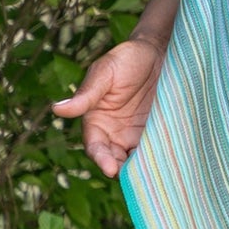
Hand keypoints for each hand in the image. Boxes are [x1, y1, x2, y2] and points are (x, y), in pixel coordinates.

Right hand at [52, 35, 166, 178]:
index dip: (102, 160)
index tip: (111, 169)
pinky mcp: (160, 132)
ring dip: (145, 169)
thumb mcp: (105, 72)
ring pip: (138, 161)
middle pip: (117, 161)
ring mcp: (139, 135)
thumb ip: (86, 94)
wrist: (160, 50)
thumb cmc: (127, 58)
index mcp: (97, 122)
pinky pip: (158, 151)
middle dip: (125, 172)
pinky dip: (161, 159)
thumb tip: (57, 109)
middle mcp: (116, 134)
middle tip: (138, 179)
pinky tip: (170, 163)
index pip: (96, 148)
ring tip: (156, 174)